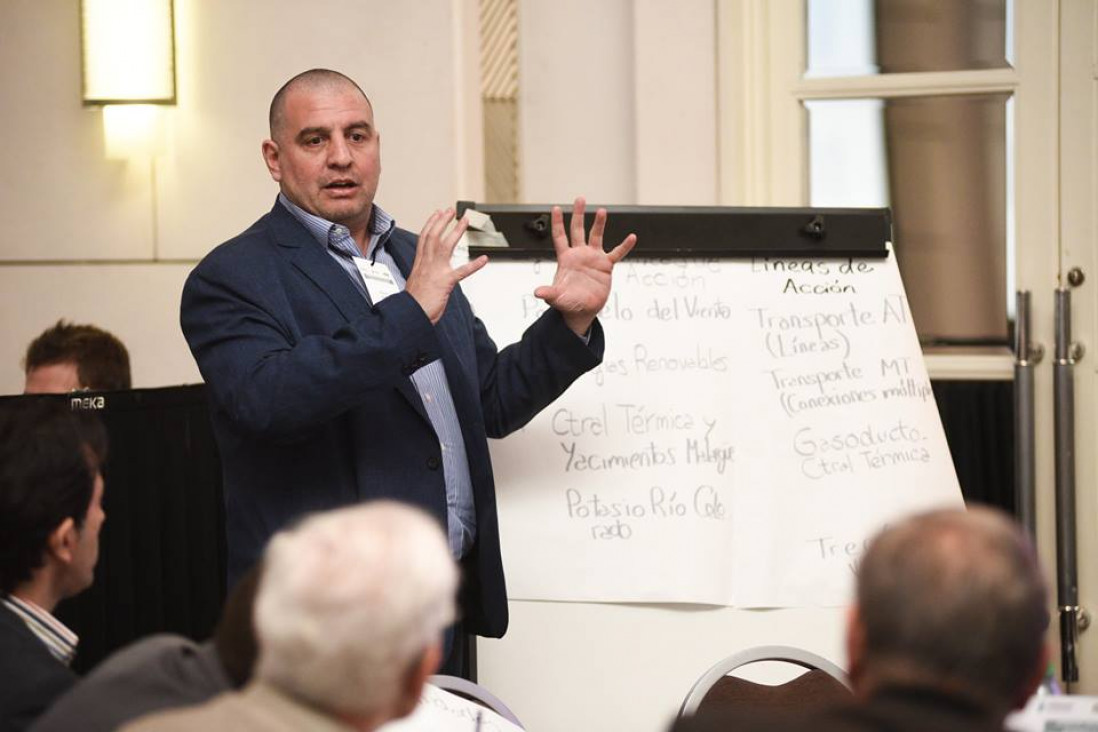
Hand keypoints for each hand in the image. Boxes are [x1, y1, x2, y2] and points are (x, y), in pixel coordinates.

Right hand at [405, 208, 487, 323]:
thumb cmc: (413, 304)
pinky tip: (484, 259)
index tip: (437, 214)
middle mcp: (426, 264)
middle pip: (433, 236)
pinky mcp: (445, 283)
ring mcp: (436, 272)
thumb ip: (422, 276)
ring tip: (464, 221)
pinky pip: (462, 272)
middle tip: (451, 210)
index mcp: (419, 265)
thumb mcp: (414, 285)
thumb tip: (425, 276)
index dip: (431, 224)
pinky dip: (474, 265)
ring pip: (445, 246)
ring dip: (456, 232)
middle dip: (442, 222)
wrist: (410, 315)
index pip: (424, 238)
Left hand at [534, 197, 636, 335]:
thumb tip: (537, 292)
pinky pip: (617, 254)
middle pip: (578, 230)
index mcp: (566, 259)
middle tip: (580, 199)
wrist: (582, 310)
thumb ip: (549, 293)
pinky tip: (631, 237)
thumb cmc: (567, 302)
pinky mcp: (605, 266)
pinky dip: (624, 246)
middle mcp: (579, 255)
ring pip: (596, 236)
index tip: (557, 208)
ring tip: (602, 211)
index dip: (558, 223)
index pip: (560, 237)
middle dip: (578, 214)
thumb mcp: (557, 298)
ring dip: (599, 224)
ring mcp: (593, 259)